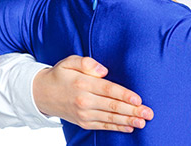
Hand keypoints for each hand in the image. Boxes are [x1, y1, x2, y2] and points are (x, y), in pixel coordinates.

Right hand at [33, 55, 152, 131]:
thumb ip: (86, 62)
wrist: (42, 94)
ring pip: (109, 118)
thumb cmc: (60, 75)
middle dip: (132, 111)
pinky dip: (117, 127)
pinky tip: (129, 127)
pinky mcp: (83, 122)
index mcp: (82, 83)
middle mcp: (83, 101)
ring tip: (143, 122)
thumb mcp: (69, 61)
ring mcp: (83, 114)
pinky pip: (103, 126)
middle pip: (112, 106)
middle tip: (148, 113)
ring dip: (128, 121)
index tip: (138, 99)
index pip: (108, 90)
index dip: (124, 95)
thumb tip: (103, 70)